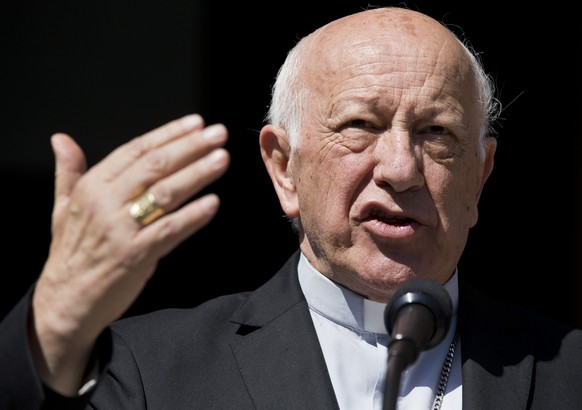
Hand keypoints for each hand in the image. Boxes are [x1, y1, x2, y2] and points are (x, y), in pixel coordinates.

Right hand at [29, 114, 229, 394]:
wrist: (64, 302)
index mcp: (91, 187)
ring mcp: (120, 229)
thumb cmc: (70, 253)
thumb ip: (68, 172)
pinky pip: (170, 230)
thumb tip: (60, 138)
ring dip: (198, 173)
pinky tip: (213, 203)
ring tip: (222, 158)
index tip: (196, 122)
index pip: (135, 150)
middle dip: (190, 146)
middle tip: (219, 133)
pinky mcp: (135, 255)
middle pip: (155, 166)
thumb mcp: (62, 208)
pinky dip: (193, 216)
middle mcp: (105, 202)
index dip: (168, 133)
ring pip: (166, 193)